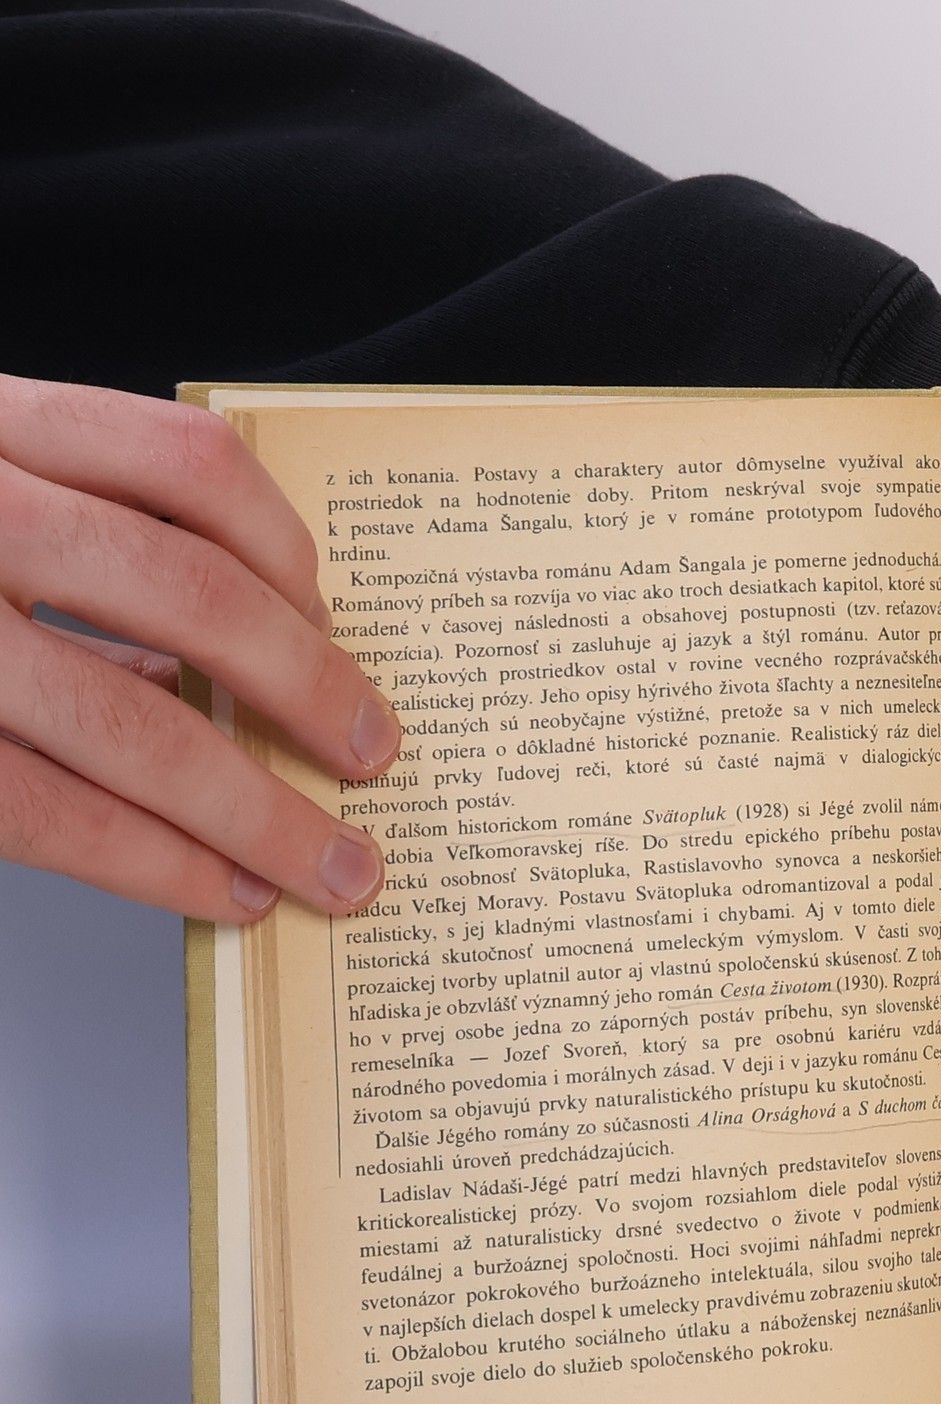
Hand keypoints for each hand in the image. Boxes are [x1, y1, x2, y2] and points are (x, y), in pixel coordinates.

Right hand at [0, 373, 400, 921]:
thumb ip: (73, 539)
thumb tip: (222, 657)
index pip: (183, 460)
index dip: (289, 550)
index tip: (337, 623)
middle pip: (187, 593)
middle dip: (308, 689)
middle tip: (376, 754)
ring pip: (127, 722)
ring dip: (255, 810)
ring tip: (334, 867)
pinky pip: (47, 813)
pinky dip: (155, 863)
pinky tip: (222, 889)